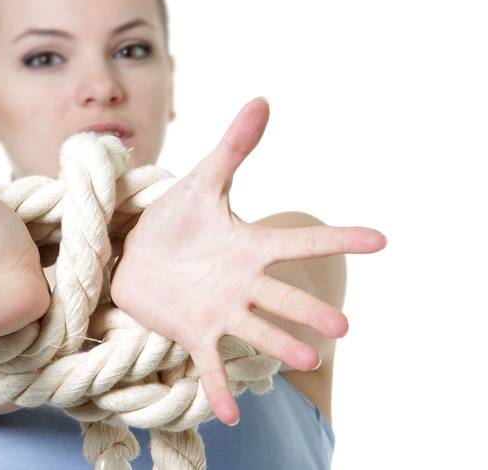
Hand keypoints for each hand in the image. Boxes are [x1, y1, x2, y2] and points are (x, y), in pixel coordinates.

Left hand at [109, 97, 386, 424]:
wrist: (135, 253)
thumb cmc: (173, 220)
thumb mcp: (200, 183)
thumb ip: (232, 149)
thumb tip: (262, 99)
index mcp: (248, 246)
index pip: (296, 242)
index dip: (336, 239)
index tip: (380, 240)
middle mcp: (242, 283)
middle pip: (280, 296)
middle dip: (307, 309)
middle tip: (340, 324)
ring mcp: (220, 311)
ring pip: (254, 330)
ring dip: (278, 345)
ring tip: (304, 359)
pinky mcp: (194, 333)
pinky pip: (210, 364)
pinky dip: (218, 388)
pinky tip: (229, 416)